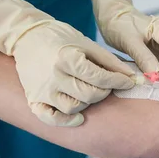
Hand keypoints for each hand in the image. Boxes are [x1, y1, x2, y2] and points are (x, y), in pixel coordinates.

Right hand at [0, 0, 134, 126]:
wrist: (27, 36)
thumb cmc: (61, 38)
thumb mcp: (87, 44)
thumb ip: (109, 61)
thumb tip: (131, 76)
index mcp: (67, 58)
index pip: (100, 77)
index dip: (119, 81)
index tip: (129, 81)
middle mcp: (54, 76)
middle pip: (89, 95)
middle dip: (105, 92)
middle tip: (109, 85)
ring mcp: (42, 90)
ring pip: (73, 108)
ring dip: (88, 102)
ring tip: (90, 91)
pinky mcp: (33, 99)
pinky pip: (51, 118)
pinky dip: (66, 121)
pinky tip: (79, 117)